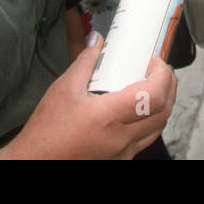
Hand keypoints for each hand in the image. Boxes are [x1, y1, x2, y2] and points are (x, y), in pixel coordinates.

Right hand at [0, 33, 176, 157]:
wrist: (34, 162)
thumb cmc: (45, 131)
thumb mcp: (64, 89)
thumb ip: (85, 62)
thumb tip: (96, 41)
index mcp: (109, 117)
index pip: (154, 95)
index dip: (162, 74)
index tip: (155, 61)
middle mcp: (121, 138)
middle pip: (164, 111)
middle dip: (169, 86)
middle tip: (158, 70)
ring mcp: (123, 153)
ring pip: (159, 128)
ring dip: (163, 105)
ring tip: (152, 86)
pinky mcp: (120, 160)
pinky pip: (146, 139)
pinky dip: (151, 121)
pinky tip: (138, 109)